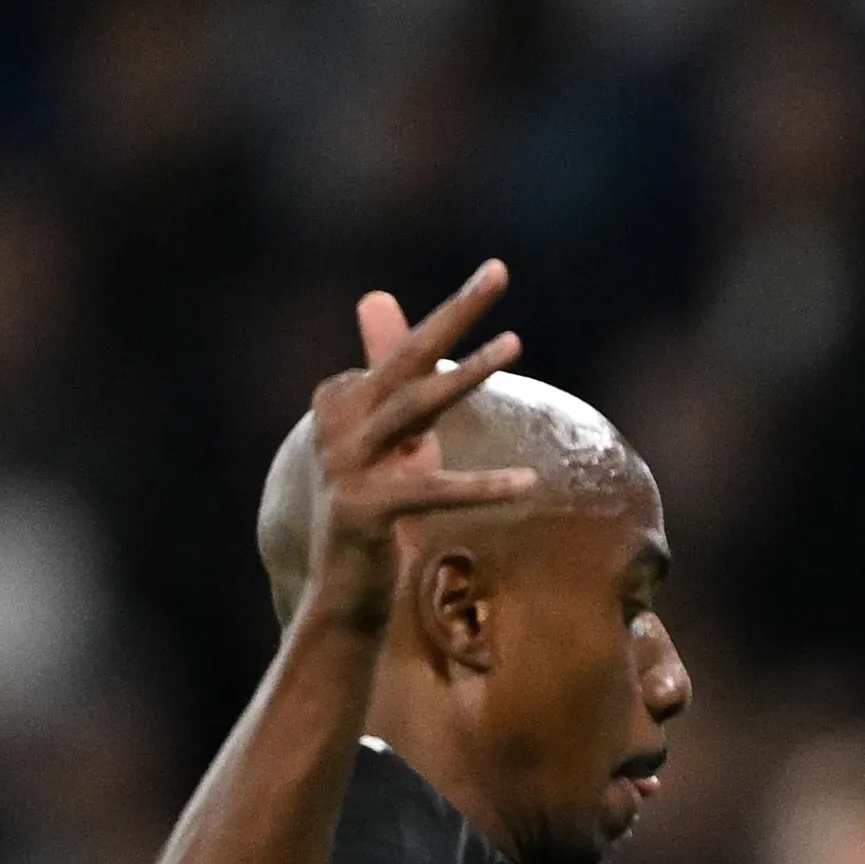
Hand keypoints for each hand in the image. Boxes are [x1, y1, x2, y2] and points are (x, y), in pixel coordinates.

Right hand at [261, 264, 535, 638]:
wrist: (345, 593)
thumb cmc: (379, 508)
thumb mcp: (393, 433)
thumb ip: (389, 369)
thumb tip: (378, 297)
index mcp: (340, 397)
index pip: (409, 355)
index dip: (453, 323)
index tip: (494, 279)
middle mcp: (336, 422)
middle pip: (407, 358)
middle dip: (456, 311)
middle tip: (498, 270)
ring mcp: (344, 465)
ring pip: (415, 408)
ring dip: (467, 374)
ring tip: (514, 343)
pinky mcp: (363, 510)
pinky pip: (431, 493)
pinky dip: (482, 489)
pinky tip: (528, 484)